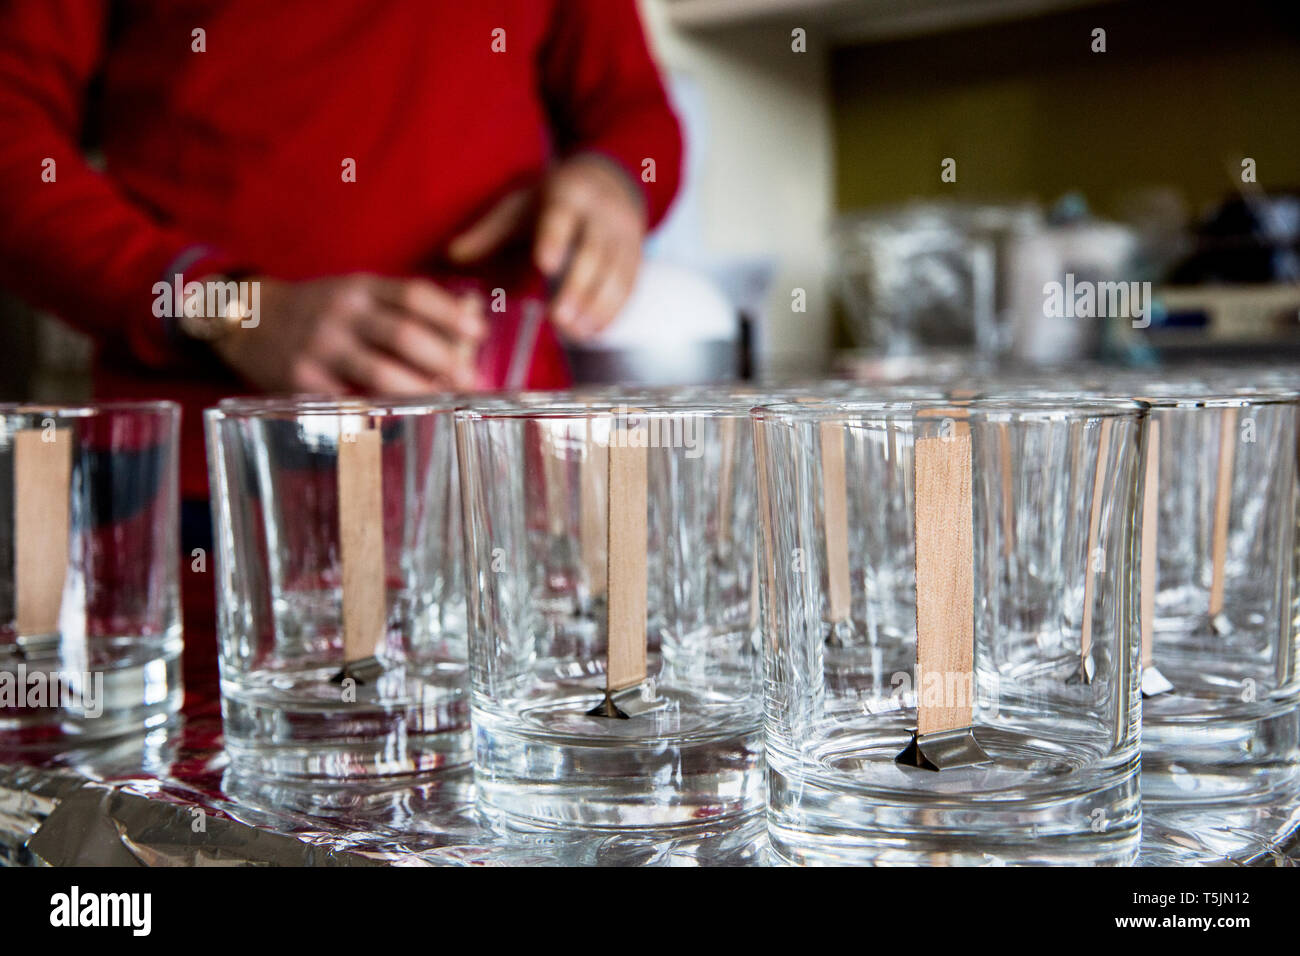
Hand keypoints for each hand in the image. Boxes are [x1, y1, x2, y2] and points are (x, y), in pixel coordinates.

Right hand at [211, 274, 484, 393]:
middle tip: (470, 380)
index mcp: (359, 287)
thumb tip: (466, 323)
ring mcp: (320, 346)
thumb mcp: (355, 292)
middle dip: (444, 359)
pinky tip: (402, 420)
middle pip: (403, 334)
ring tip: (445, 402)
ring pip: (380, 372)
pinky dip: (378, 412)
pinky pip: (349, 400)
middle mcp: (340, 312)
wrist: (250, 320)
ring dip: (420, 391)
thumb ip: (401, 305)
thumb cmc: (320, 310)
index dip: (451, 314)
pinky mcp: (301, 379)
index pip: (413, 295)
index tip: (479, 333)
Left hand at [447, 154, 646, 340]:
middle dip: (578, 288)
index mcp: (568, 195)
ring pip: (616, 273)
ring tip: (576, 334)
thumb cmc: (554, 198)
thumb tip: (452, 255)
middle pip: (593, 252)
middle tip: (558, 320)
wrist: (611, 180)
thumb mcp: (520, 206)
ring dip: (598, 306)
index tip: (544, 266)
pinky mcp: (636, 255)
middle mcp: (601, 214)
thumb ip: (489, 232)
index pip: (561, 217)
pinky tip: (595, 331)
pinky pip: (629, 285)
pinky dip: (614, 310)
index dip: (554, 240)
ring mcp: (624, 235)